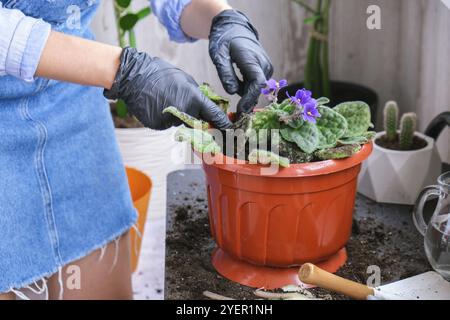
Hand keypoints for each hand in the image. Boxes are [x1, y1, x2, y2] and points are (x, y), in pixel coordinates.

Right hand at [104, 47, 231, 129]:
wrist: (134, 76)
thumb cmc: (161, 74)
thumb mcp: (185, 79)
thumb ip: (197, 94)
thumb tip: (207, 106)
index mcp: (194, 98)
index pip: (214, 115)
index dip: (222, 123)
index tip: (229, 128)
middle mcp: (184, 112)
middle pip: (198, 124)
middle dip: (198, 120)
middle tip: (188, 109)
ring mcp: (170, 120)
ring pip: (181, 124)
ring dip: (178, 116)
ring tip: (166, 100)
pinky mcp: (158, 125)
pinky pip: (167, 125)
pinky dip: (165, 118)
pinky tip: (157, 105)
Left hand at [209, 10, 272, 113]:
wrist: (235, 28)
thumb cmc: (225, 40)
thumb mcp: (219, 55)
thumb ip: (225, 73)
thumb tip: (232, 92)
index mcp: (252, 59)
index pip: (257, 83)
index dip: (250, 99)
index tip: (241, 112)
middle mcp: (263, 64)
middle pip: (258, 89)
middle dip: (248, 104)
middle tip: (236, 119)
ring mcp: (266, 67)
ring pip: (257, 89)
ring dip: (247, 98)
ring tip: (236, 110)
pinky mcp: (264, 70)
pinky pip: (257, 85)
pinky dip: (248, 92)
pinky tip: (238, 95)